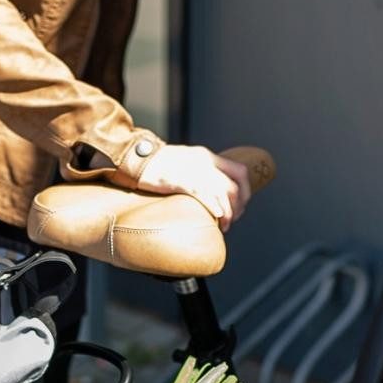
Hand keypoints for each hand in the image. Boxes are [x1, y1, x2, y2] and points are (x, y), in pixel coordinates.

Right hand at [136, 145, 251, 231]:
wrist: (136, 158)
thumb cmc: (155, 165)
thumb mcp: (182, 163)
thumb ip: (196, 173)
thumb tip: (204, 193)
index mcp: (206, 156)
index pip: (239, 171)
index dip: (246, 191)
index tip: (240, 206)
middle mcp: (204, 162)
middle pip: (235, 186)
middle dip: (239, 206)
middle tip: (233, 220)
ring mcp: (194, 171)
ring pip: (223, 193)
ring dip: (228, 213)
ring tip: (224, 226)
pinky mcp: (181, 180)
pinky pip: (204, 194)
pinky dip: (214, 207)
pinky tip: (217, 218)